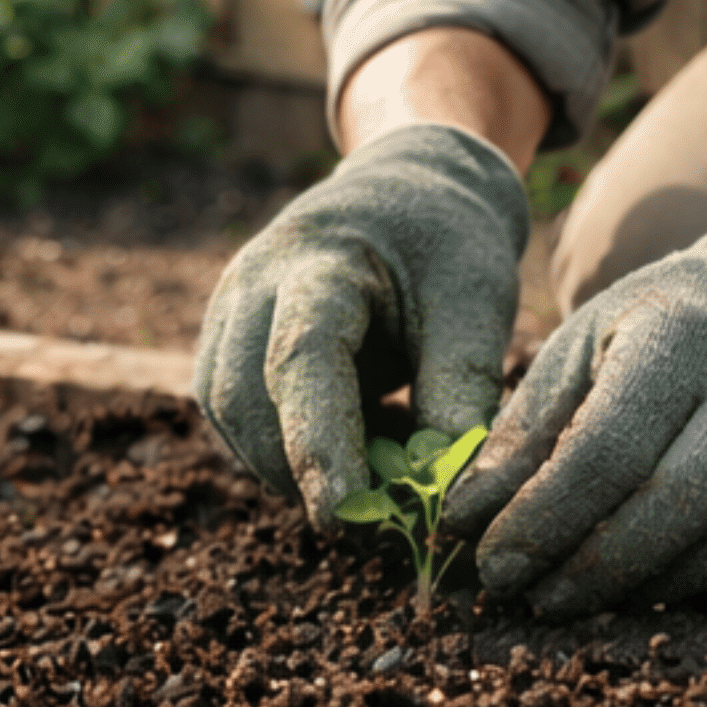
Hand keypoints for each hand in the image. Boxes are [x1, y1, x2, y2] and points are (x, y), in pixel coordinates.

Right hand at [194, 124, 528, 527]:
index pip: (301, 358)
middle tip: (374, 518)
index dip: (316, 442)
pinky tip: (347, 451)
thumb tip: (442, 491)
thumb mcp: (478, 304)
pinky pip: (235, 413)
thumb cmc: (450, 245)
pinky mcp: (227, 338)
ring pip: (228, 413)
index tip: (343, 514)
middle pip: (243, 395)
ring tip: (370, 475)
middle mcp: (254, 281)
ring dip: (287, 464)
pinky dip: (282, 448)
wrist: (411, 189)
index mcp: (322, 260)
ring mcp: (229, 308)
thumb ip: (460, 389)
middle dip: (297, 469)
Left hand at [446, 206, 706, 615]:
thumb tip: (461, 524)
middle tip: (534, 601)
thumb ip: (521, 435)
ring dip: (649, 589)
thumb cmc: (651, 332)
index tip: (493, 566)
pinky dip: (702, 588)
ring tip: (582, 599)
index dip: (547, 518)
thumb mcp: (576, 351)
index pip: (611, 446)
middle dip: (596, 568)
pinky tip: (647, 586)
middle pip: (679, 502)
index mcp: (679, 338)